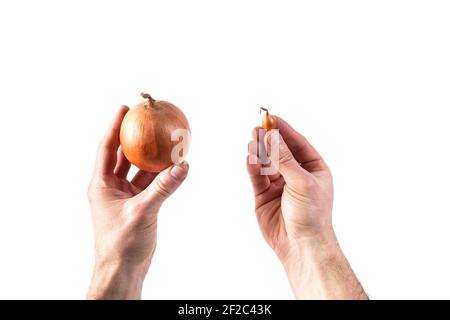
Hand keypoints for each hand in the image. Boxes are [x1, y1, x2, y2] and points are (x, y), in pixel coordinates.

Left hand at [87, 106, 188, 299]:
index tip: (124, 108)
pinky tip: (174, 166)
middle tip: (146, 119)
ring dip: (151, 157)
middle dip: (134, 137)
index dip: (114, 127)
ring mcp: (125, 196)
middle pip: (122, 155)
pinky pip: (150, 183)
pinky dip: (161, 175)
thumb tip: (183, 165)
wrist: (123, 270)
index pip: (106, 148)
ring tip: (165, 140)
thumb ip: (164, 187)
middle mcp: (111, 187)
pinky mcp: (138, 205)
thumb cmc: (122, 243)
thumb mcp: (143, 211)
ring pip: (139, 169)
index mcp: (102, 185)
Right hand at [247, 116, 366, 298]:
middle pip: (279, 150)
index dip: (283, 130)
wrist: (302, 245)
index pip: (297, 143)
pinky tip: (249, 157)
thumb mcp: (302, 182)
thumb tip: (272, 136)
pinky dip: (252, 166)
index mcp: (313, 169)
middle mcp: (295, 174)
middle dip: (268, 138)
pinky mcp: (264, 196)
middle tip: (257, 125)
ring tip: (251, 139)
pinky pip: (256, 177)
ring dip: (258, 151)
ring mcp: (279, 185)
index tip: (270, 117)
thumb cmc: (311, 215)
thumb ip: (285, 159)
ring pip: (266, 162)